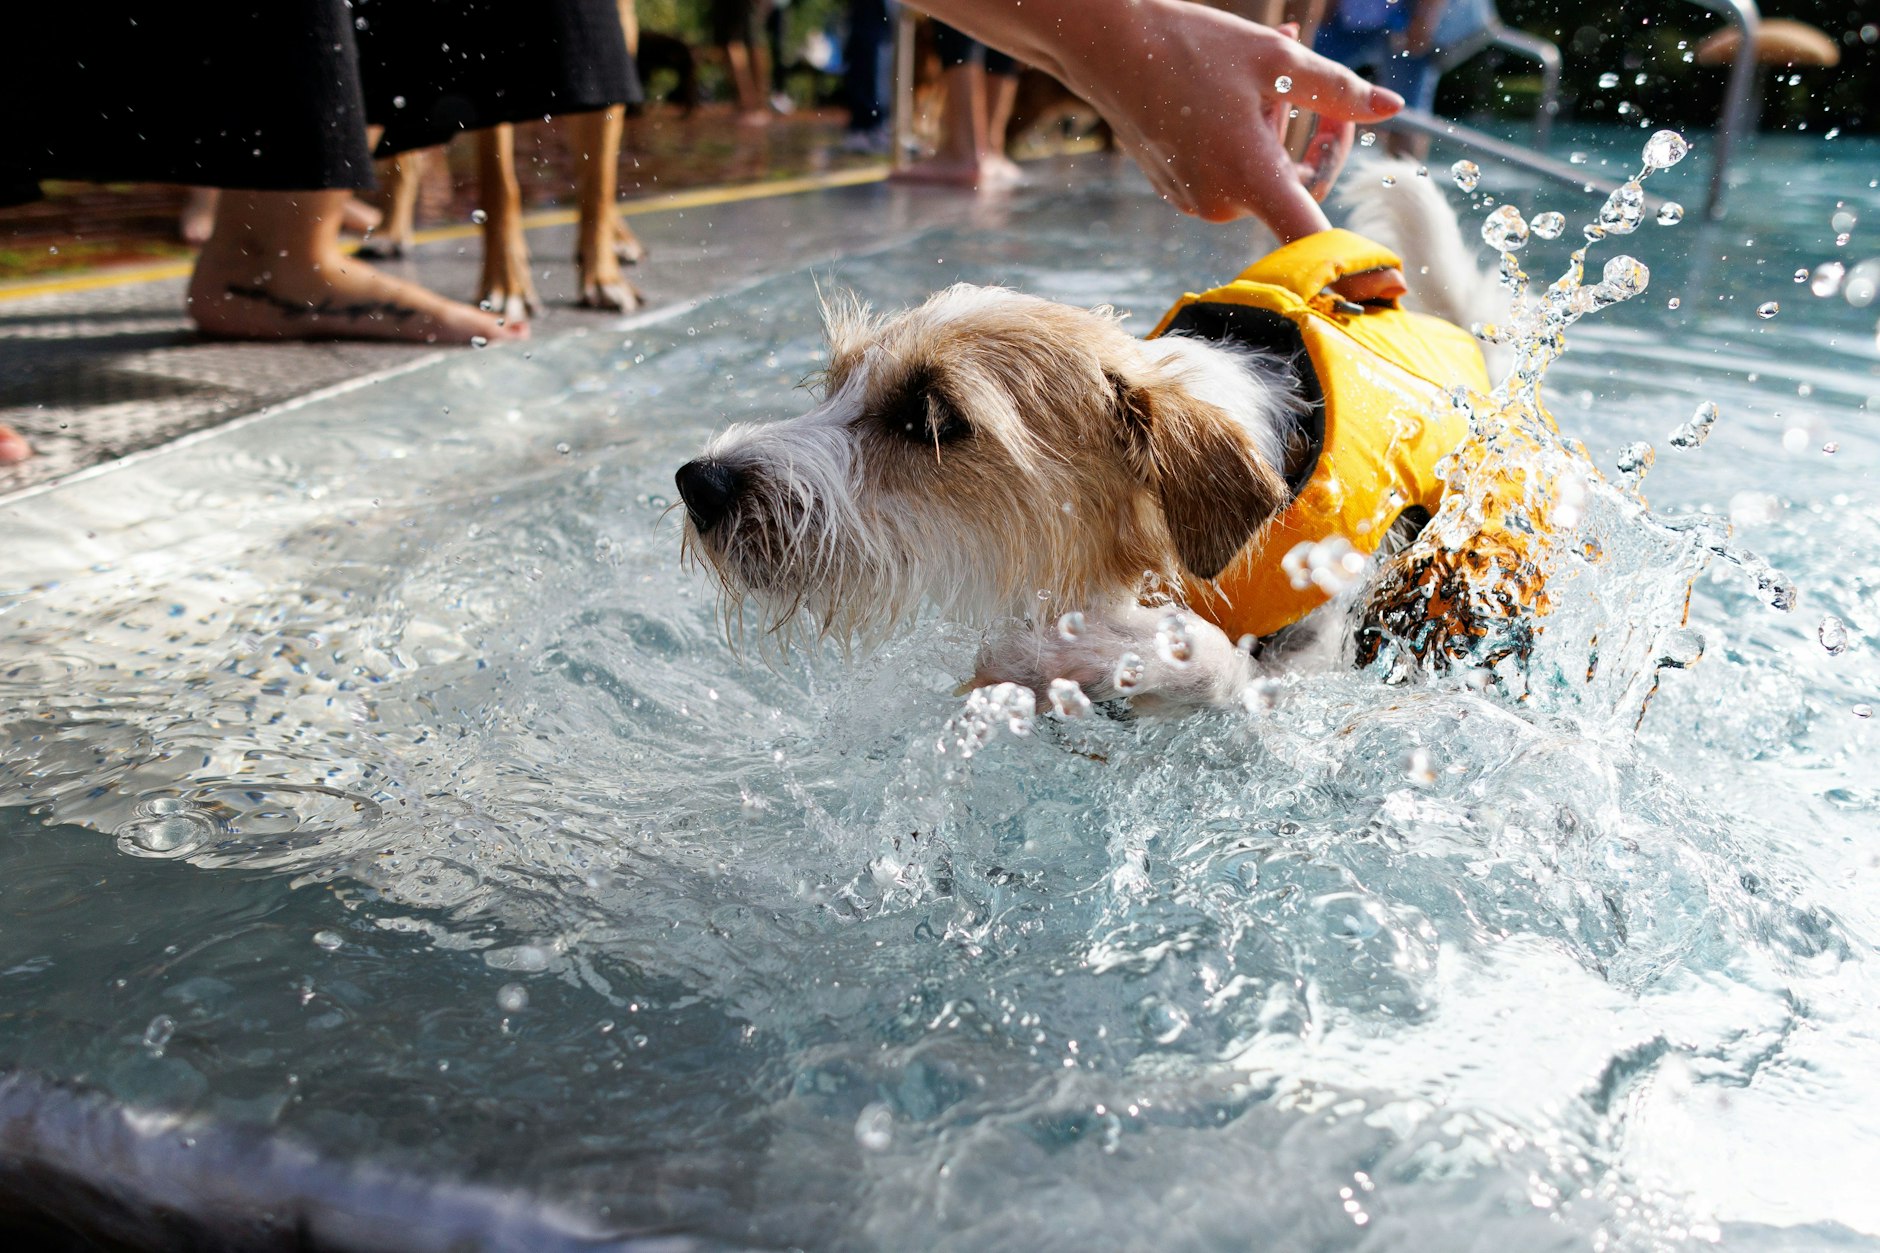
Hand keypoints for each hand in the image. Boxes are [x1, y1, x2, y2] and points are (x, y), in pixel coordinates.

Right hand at [1049, 1, 1402, 238]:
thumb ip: (1338, 91)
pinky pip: (1230, 171)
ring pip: (1261, 172)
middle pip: (1293, 186)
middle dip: (1312, 130)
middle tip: (1310, 66)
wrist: (1106, 47)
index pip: (1311, 239)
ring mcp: (1196, 200)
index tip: (1389, 292)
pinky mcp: (1178, 188)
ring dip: (1277, 122)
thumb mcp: (1277, 60)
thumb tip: (1390, 108)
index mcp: (1251, 178)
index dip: (1353, 269)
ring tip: (1272, 51)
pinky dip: (1244, 134)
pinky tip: (1235, 84)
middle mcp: (1222, 203)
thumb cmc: (1192, 46)